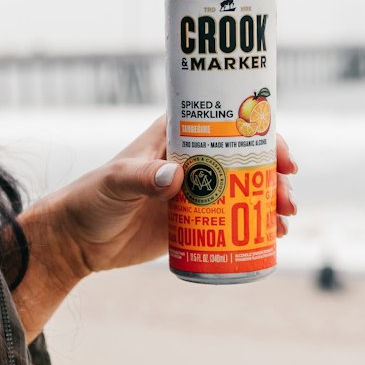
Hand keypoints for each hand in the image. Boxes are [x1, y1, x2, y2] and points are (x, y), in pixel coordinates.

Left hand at [29, 113, 298, 280]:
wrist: (77, 240)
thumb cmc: (91, 199)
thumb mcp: (115, 183)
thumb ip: (141, 177)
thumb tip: (177, 177)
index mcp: (177, 137)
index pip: (229, 124)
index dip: (263, 135)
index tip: (282, 156)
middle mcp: (193, 161)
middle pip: (247, 160)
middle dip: (275, 176)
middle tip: (288, 198)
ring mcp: (197, 192)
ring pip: (246, 191)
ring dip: (271, 202)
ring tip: (285, 222)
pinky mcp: (195, 223)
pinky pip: (233, 221)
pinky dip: (255, 227)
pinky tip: (273, 238)